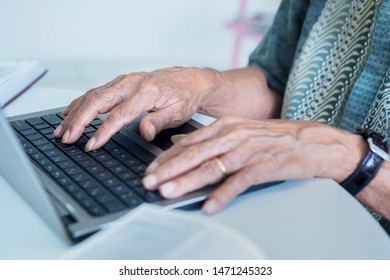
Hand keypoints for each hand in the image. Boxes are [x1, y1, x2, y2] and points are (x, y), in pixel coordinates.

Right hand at [53, 67, 219, 149]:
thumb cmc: (185, 97)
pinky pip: (97, 91)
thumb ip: (159, 122)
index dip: (103, 131)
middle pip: (98, 101)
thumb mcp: (178, 113)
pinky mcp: (121, 82)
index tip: (91, 145)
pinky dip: (81, 102)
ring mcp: (125, 81)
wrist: (190, 81)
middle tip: (66, 137)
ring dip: (75, 112)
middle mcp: (132, 83)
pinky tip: (70, 111)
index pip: (119, 114)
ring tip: (61, 129)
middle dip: (79, 120)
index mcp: (147, 92)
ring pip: (93, 95)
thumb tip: (144, 133)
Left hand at [142, 116, 366, 213]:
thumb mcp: (239, 130)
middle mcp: (233, 136)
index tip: (150, 170)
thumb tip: (181, 144)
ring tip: (168, 193)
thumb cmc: (274, 137)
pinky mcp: (263, 166)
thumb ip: (209, 137)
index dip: (167, 158)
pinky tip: (209, 206)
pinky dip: (223, 195)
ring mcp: (248, 151)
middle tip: (149, 182)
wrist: (312, 141)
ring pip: (211, 167)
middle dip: (169, 170)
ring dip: (187, 182)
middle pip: (195, 155)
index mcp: (225, 126)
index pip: (188, 143)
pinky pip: (239, 182)